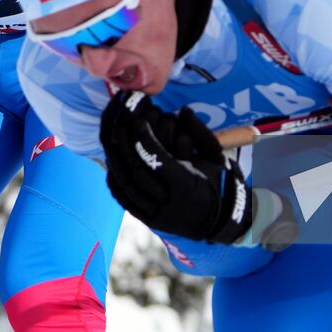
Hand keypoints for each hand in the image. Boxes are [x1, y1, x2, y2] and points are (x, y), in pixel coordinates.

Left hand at [99, 91, 251, 243]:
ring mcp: (156, 214)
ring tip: (112, 138)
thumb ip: (201, 133)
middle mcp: (169, 203)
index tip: (139, 120)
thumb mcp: (216, 158)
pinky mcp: (147, 220)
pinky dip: (115, 179)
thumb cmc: (219, 183)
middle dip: (125, 145)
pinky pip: (124, 200)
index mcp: (187, 186)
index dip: (146, 140)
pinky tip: (112, 161)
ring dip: (116, 159)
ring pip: (127, 186)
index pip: (159, 162)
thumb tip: (184, 110)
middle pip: (138, 172)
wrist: (219, 220)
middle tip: (120, 123)